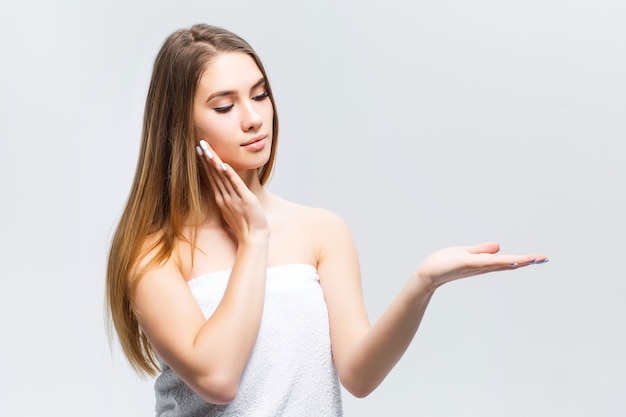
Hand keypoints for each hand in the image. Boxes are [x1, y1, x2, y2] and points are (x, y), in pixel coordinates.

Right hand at [196, 140, 268, 241]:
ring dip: (214, 162)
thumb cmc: (245, 225)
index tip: (199, 151)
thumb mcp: (232, 210)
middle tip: (199, 144)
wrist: (253, 238)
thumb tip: (225, 190)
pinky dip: (229, 174)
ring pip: (221, 176)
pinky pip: (235, 184)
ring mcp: (233, 198)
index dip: (205, 164)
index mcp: (221, 198)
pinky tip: (223, 164)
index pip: (211, 177)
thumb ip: (228, 199)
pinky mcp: (244, 199)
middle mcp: (224, 197)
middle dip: (206, 158)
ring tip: (207, 149)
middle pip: (213, 174)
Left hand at [415, 242, 547, 288]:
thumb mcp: (466, 253)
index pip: (506, 261)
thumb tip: (499, 247)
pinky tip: (509, 261)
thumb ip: (481, 250)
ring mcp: (476, 266)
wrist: (428, 273)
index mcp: (484, 263)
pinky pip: (486, 262)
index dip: (523, 259)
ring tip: (535, 259)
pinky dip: (498, 261)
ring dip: (518, 262)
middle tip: (544, 258)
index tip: (540, 258)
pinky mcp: (467, 264)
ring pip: (501, 263)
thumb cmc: (444, 263)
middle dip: (526, 261)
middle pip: (508, 263)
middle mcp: (483, 267)